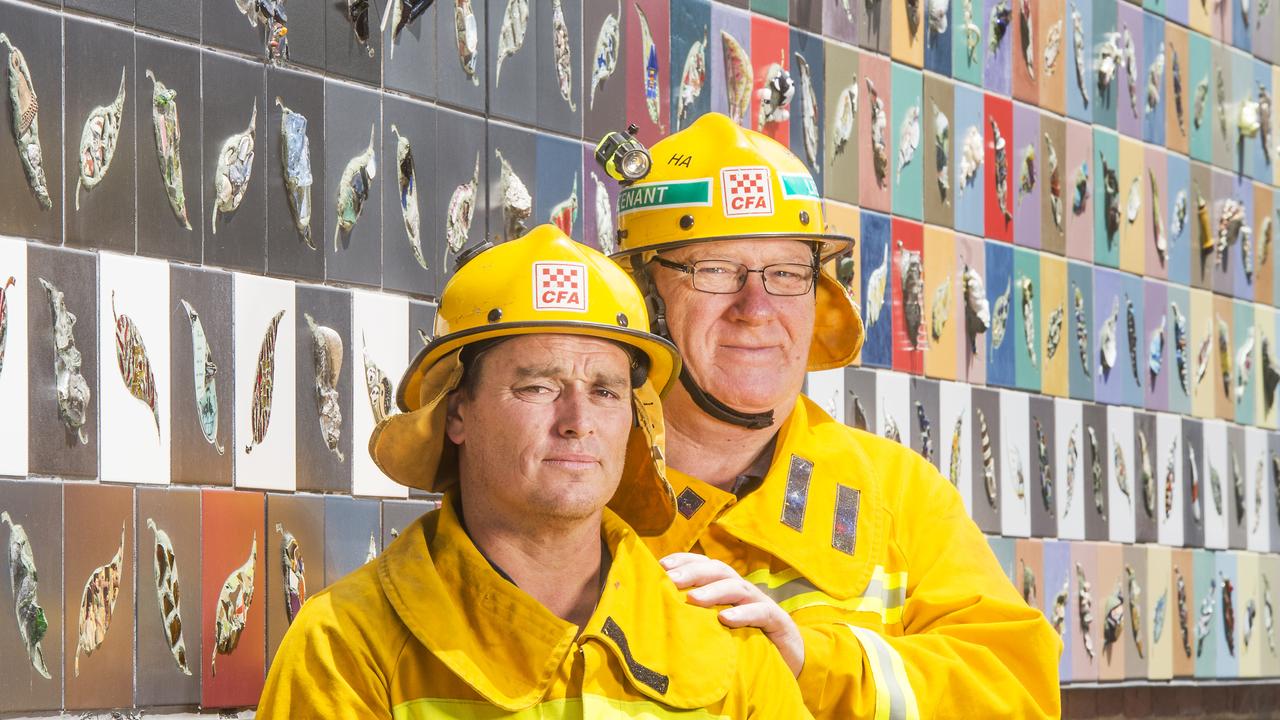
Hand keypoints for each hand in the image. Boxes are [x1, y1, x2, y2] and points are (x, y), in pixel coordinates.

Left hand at [660, 552, 804, 676]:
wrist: (790, 658)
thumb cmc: (747, 640)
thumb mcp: (719, 626)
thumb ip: (697, 617)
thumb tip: (661, 613)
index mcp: (727, 588)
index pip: (705, 565)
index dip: (684, 560)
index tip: (660, 565)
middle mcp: (742, 590)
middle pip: (718, 571)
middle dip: (693, 572)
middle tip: (670, 580)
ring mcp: (760, 603)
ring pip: (737, 587)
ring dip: (713, 591)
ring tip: (692, 598)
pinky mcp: (777, 620)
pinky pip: (760, 612)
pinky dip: (743, 613)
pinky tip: (726, 619)